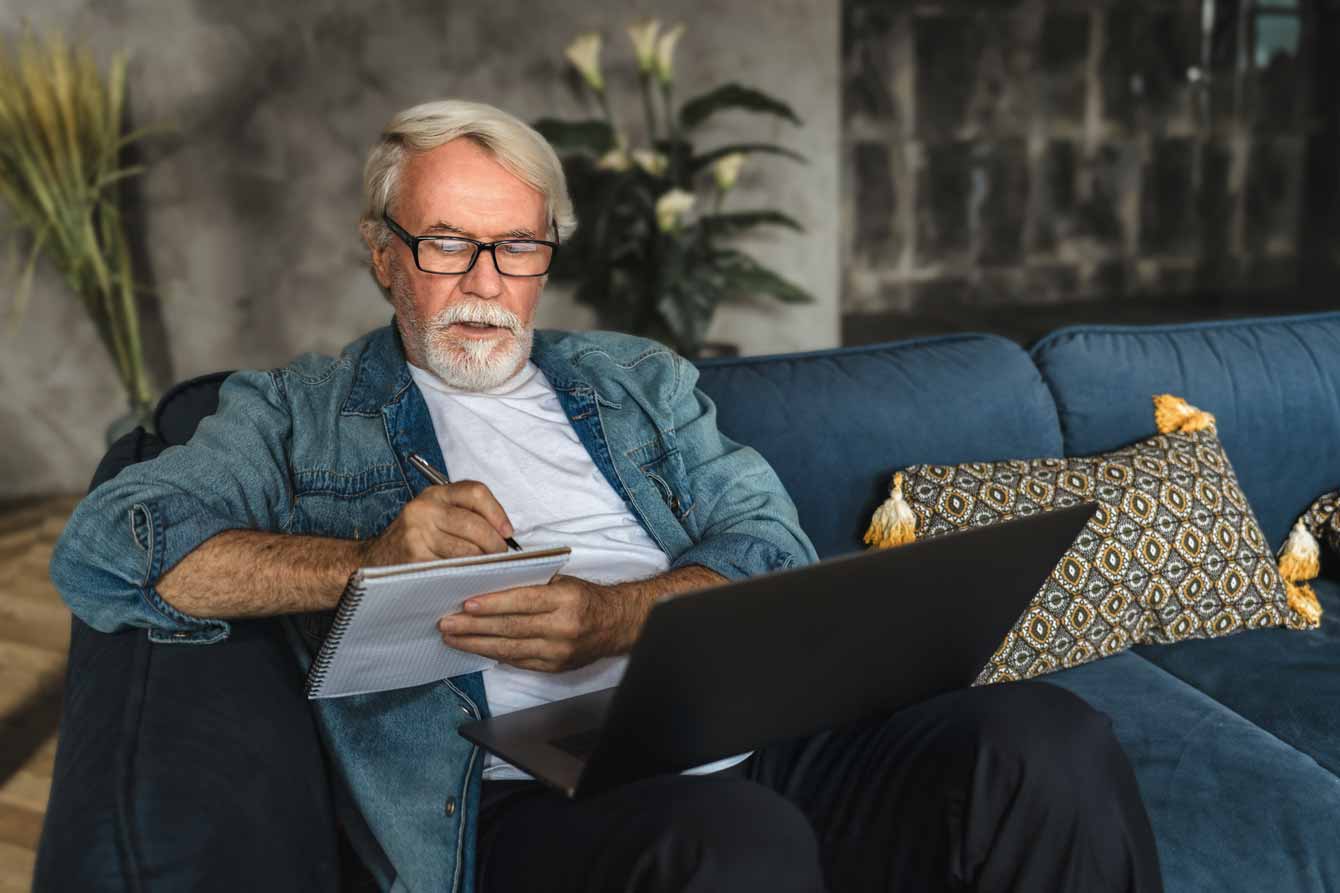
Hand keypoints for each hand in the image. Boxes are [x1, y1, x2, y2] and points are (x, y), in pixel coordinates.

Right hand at [359, 481, 513, 566]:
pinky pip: (453, 567)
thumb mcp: (434, 515)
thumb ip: (464, 514)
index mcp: (434, 494)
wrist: (373, 560)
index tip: (507, 531)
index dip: (498, 512)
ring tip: (485, 568)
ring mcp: (418, 534)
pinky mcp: (415, 558)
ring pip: (467, 549)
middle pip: (475, 524)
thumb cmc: (413, 540)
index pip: (475, 492)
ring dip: (482, 562)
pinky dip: (466, 574)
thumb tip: (504, 531)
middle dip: (494, 544)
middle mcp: (425, 509)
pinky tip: (468, 577)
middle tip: (500, 556)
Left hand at [437, 574, 634, 672]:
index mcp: (565, 600)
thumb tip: (491, 582)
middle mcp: (562, 627)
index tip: (465, 605)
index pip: (522, 601)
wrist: (615, 625)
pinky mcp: (554, 667)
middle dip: (473, 627)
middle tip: (446, 624)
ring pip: (509, 649)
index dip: (492, 604)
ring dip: (477, 644)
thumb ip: (531, 583)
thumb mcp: (563, 582)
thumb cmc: (584, 598)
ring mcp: (557, 651)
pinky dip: (495, 654)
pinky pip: (518, 661)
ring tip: (452, 639)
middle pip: (510, 628)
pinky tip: (476, 649)